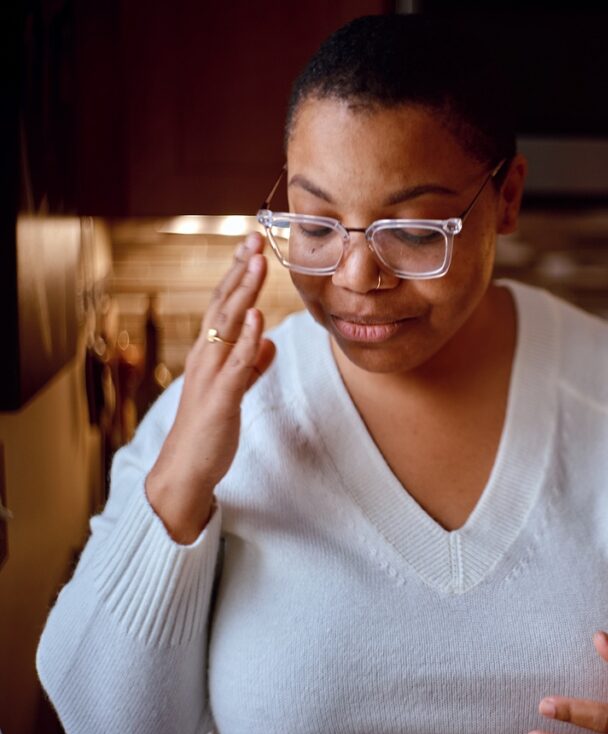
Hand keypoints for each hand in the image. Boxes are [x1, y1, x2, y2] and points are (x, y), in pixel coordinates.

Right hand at [145, 233, 275, 543]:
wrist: (186, 470)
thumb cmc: (209, 429)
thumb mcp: (235, 389)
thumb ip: (251, 365)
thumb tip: (270, 342)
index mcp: (210, 352)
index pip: (224, 304)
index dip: (238, 274)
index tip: (252, 245)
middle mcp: (205, 356)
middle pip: (223, 305)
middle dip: (239, 269)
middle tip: (254, 237)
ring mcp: (210, 376)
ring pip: (227, 327)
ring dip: (244, 293)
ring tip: (257, 263)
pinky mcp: (220, 399)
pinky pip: (236, 365)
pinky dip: (249, 341)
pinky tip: (261, 320)